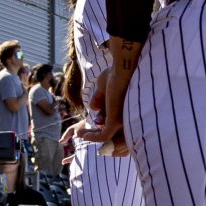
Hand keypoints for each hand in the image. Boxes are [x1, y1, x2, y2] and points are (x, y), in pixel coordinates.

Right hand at [87, 36, 141, 155]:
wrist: (123, 67)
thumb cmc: (117, 73)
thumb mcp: (104, 86)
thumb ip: (99, 97)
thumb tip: (93, 108)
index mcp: (126, 110)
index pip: (113, 122)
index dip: (101, 122)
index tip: (91, 120)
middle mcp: (127, 118)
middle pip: (110, 132)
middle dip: (95, 134)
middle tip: (81, 132)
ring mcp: (122, 121)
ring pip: (106, 136)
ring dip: (91, 136)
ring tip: (78, 134)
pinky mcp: (116, 122)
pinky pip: (103, 136)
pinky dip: (91, 137)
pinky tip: (81, 134)